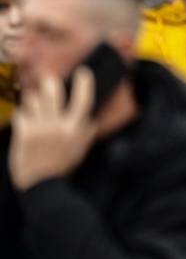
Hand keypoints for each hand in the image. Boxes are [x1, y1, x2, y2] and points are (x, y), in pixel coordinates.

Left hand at [9, 68, 95, 190]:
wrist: (43, 186)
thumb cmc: (63, 167)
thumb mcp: (81, 148)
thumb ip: (86, 130)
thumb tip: (91, 115)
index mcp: (75, 128)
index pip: (83, 99)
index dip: (84, 83)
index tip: (83, 72)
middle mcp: (58, 125)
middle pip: (53, 92)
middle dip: (49, 81)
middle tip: (48, 79)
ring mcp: (40, 129)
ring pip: (34, 100)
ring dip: (33, 98)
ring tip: (33, 100)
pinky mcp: (24, 134)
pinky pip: (21, 114)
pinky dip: (22, 114)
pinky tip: (24, 118)